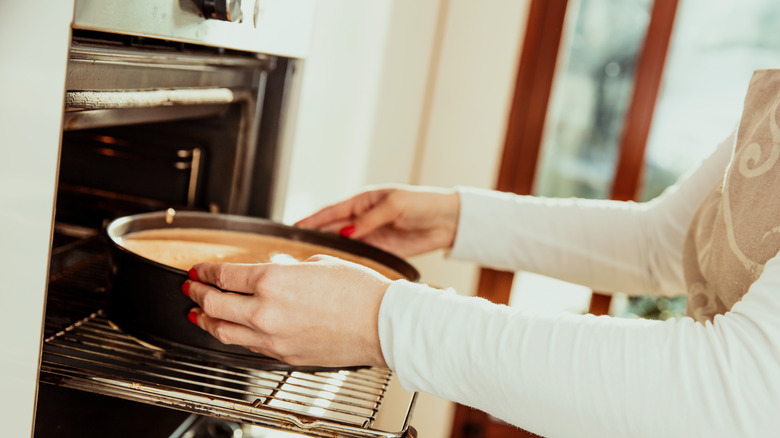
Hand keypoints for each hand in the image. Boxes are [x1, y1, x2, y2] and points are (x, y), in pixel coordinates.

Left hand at [183, 255, 390, 367]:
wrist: (381, 323)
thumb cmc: (358, 291)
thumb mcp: (318, 264)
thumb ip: (287, 270)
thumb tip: (276, 275)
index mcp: (272, 282)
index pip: (224, 276)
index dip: (206, 271)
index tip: (199, 269)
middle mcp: (265, 312)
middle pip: (215, 304)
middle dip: (197, 293)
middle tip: (190, 287)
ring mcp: (272, 338)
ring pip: (224, 331)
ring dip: (205, 320)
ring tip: (197, 313)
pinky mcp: (284, 356)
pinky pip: (248, 346)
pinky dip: (234, 336)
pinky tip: (232, 330)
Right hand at [295, 185, 459, 257]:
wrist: (448, 221)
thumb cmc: (423, 204)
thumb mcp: (395, 206)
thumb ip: (369, 220)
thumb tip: (345, 232)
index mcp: (363, 201)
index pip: (331, 212)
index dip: (312, 220)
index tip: (293, 228)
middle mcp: (363, 218)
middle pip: (333, 229)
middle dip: (315, 238)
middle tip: (294, 250)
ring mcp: (371, 235)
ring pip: (343, 245)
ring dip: (329, 253)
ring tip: (309, 263)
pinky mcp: (382, 251)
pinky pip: (360, 257)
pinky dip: (347, 263)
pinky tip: (335, 271)